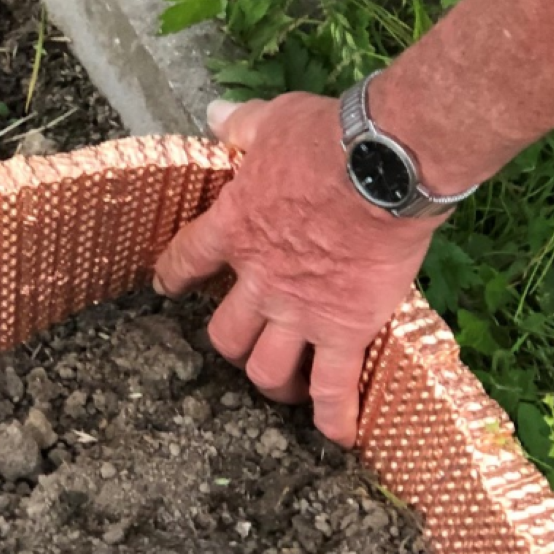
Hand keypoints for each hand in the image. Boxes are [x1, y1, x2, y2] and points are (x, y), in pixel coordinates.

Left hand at [153, 92, 443, 446]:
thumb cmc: (330, 137)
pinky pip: (332, 387)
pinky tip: (340, 438)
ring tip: (287, 386)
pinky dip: (334, 417)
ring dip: (273, 382)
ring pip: (267, 370)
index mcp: (235, 228)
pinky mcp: (345, 329)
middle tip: (247, 341)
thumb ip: (241, 126)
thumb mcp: (274, 120)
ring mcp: (300, 312)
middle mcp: (260, 281)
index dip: (173, 276)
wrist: (385, 164)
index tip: (168, 286)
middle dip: (230, 344)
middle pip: (224, 336)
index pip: (186, 260)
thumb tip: (215, 115)